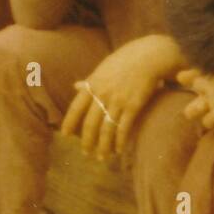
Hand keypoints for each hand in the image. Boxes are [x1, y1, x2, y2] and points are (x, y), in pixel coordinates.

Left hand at [60, 40, 166, 160]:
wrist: (149, 56)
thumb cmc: (125, 61)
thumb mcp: (104, 69)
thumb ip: (90, 81)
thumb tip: (75, 86)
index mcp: (93, 84)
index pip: (76, 107)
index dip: (69, 122)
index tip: (65, 135)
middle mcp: (103, 94)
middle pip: (90, 124)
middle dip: (87, 142)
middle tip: (86, 154)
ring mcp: (118, 100)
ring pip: (106, 129)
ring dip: (103, 147)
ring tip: (102, 157)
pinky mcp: (133, 105)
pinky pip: (123, 128)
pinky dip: (120, 141)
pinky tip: (119, 150)